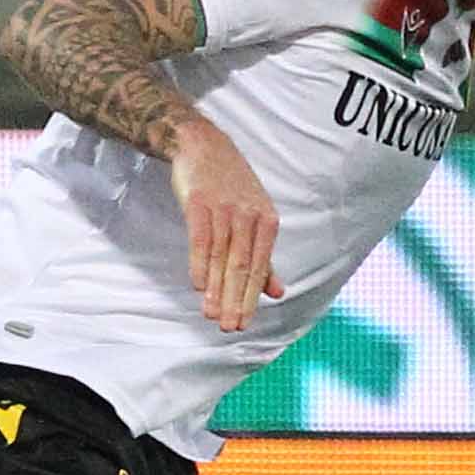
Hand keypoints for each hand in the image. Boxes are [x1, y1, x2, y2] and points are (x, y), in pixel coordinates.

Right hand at [169, 120, 285, 332]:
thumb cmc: (231, 187)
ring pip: (221, 257)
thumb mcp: (255, 218)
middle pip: (241, 266)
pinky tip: (197, 286)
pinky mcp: (199, 203)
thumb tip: (277, 292)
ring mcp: (224, 210)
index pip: (259, 268)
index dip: (251, 299)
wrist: (203, 146)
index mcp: (266, 222)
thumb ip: (264, 258)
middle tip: (229, 327)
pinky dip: (199, 263)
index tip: (244, 324)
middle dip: (235, 300)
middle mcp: (248, 217)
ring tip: (210, 314)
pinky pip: (200, 239)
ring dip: (216, 288)